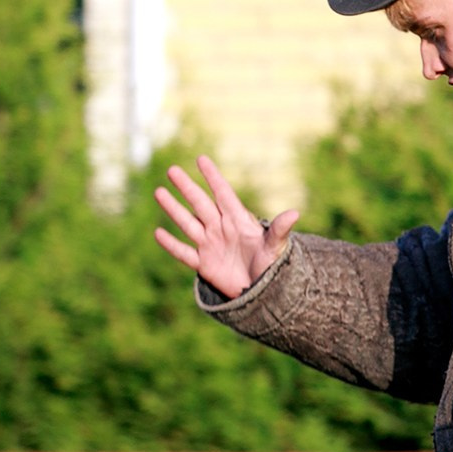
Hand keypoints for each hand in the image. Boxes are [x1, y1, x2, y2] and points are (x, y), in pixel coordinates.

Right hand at [154, 156, 298, 299]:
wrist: (262, 291)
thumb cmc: (271, 266)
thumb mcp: (276, 248)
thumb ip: (279, 230)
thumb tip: (294, 213)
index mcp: (238, 221)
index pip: (223, 194)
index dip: (213, 177)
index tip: (201, 160)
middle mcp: (221, 228)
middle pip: (201, 204)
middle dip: (187, 188)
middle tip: (172, 170)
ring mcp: (210, 244)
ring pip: (188, 223)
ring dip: (174, 209)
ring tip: (159, 192)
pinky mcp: (204, 264)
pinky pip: (184, 253)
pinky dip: (172, 245)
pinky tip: (158, 233)